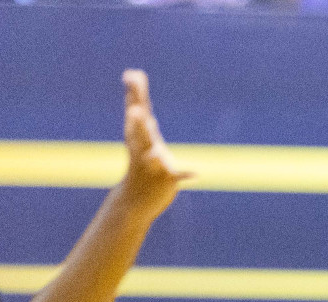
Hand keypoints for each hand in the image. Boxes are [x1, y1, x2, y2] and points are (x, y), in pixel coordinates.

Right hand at [119, 69, 192, 217]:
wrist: (135, 200)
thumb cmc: (139, 166)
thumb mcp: (138, 140)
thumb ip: (140, 115)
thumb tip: (134, 90)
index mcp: (137, 137)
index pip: (136, 111)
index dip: (135, 93)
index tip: (132, 74)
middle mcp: (142, 149)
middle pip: (140, 131)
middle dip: (138, 119)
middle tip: (135, 108)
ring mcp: (152, 165)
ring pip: (152, 154)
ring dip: (154, 148)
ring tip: (153, 135)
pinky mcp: (165, 180)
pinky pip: (176, 176)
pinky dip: (186, 174)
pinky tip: (196, 173)